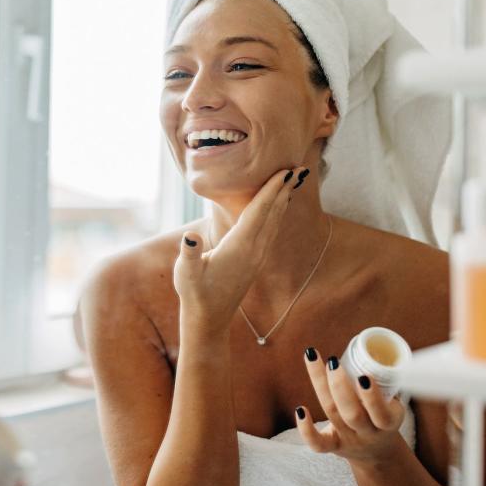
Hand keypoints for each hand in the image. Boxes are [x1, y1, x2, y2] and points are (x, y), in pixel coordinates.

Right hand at [173, 167, 300, 336]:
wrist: (209, 318)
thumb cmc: (194, 293)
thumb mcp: (186, 274)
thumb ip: (189, 254)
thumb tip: (190, 238)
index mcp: (240, 247)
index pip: (259, 212)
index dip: (271, 190)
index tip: (285, 172)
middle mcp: (254, 250)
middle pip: (273, 213)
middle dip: (284, 189)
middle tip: (299, 167)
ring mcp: (257, 256)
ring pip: (274, 222)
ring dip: (283, 200)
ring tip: (293, 181)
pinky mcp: (255, 261)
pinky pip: (270, 231)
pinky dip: (276, 214)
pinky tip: (278, 208)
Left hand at [295, 348, 405, 462]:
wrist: (379, 454)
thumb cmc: (383, 416)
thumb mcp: (393, 403)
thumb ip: (386, 381)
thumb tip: (371, 347)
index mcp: (388, 423)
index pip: (382, 415)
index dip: (372, 398)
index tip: (363, 376)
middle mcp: (368, 433)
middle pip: (352, 415)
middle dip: (341, 387)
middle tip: (332, 361)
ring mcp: (349, 440)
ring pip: (333, 415)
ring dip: (321, 386)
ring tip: (312, 357)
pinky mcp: (333, 446)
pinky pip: (318, 444)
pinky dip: (306, 430)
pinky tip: (300, 409)